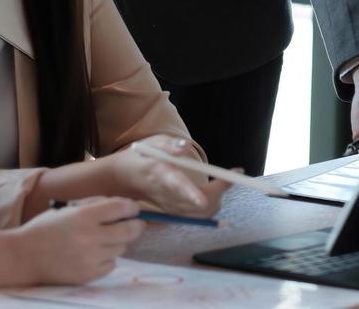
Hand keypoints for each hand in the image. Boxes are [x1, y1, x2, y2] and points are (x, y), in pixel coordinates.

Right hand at [12, 196, 141, 283]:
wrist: (24, 256)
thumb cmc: (46, 227)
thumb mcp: (68, 208)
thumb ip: (96, 204)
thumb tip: (124, 206)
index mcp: (83, 216)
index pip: (121, 208)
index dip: (132, 208)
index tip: (134, 209)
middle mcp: (89, 237)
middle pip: (129, 230)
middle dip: (136, 225)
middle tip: (136, 223)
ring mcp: (90, 259)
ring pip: (122, 248)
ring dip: (119, 241)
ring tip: (106, 238)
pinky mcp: (88, 275)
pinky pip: (111, 265)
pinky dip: (108, 258)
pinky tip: (96, 253)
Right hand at [111, 138, 227, 215]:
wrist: (125, 179)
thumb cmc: (143, 156)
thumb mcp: (153, 143)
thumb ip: (170, 145)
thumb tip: (185, 148)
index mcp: (160, 175)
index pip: (178, 186)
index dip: (194, 192)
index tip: (210, 191)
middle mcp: (166, 196)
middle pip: (196, 204)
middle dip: (218, 192)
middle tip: (233, 175)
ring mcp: (170, 208)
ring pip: (200, 212)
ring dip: (217, 198)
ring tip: (226, 180)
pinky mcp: (174, 214)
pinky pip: (198, 215)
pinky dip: (212, 204)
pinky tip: (216, 190)